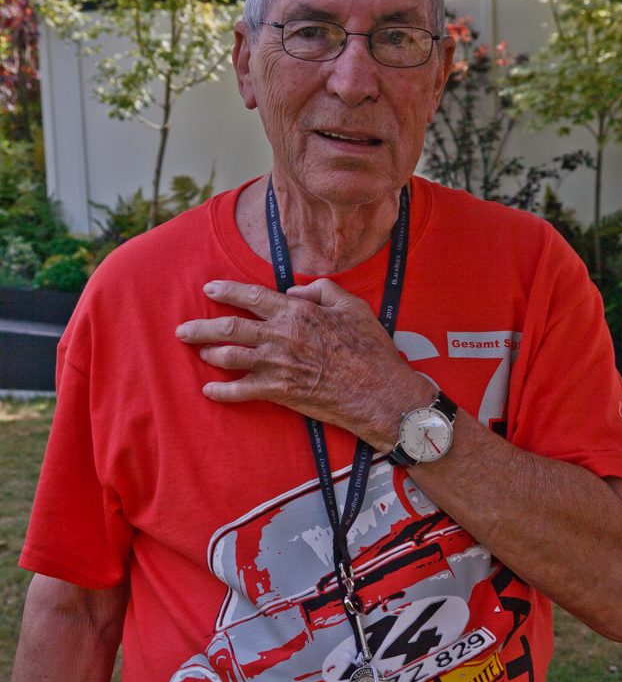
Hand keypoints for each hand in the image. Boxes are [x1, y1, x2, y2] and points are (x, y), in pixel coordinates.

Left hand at [175, 278, 432, 449]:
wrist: (378, 391)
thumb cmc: (369, 348)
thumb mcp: (352, 305)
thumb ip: (321, 290)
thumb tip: (293, 293)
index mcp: (296, 313)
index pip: (251, 297)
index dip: (227, 291)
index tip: (209, 289)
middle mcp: (281, 337)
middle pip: (230, 328)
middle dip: (201, 327)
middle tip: (183, 329)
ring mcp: (278, 366)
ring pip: (231, 357)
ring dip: (209, 353)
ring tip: (198, 352)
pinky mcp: (280, 392)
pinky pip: (242, 391)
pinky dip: (223, 391)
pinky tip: (209, 390)